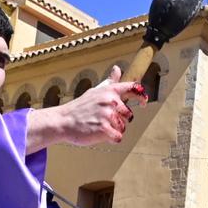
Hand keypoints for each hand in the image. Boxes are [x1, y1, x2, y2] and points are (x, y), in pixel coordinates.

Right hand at [25, 66, 144, 152]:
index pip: (133, 88)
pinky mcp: (104, 128)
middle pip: (129, 115)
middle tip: (104, 120)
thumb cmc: (80, 107)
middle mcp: (110, 101)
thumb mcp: (95, 91)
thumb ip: (110, 83)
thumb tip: (117, 69)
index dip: (141, 96)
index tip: (144, 102)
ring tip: (99, 126)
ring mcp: (107, 115)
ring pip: (123, 127)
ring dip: (114, 130)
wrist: (63, 121)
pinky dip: (111, 139)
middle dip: (120, 121)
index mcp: (109, 91)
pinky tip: (100, 134)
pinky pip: (118, 137)